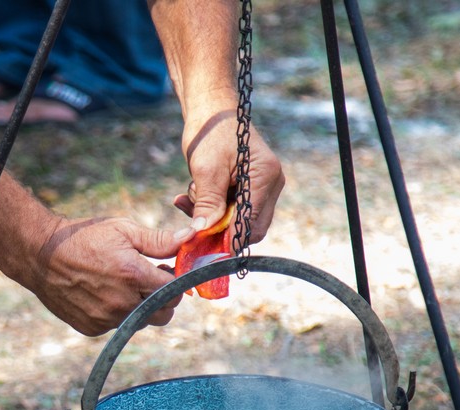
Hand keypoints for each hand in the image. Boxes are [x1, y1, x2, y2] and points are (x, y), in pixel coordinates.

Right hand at [26, 216, 189, 335]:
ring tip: (124, 285)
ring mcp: (106, 319)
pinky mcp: (92, 328)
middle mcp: (121, 303)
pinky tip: (104, 294)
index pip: (174, 291)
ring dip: (140, 307)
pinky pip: (117, 327)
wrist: (41, 255)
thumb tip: (190, 237)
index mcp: (133, 276)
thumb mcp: (123, 229)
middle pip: (163, 313)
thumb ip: (159, 240)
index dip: (175, 281)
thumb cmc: (83, 237)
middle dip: (163, 298)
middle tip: (150, 279)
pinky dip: (118, 314)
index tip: (166, 271)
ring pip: (141, 321)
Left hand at [174, 109, 283, 240]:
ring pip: (239, 220)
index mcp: (266, 177)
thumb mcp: (206, 170)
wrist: (210, 110)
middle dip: (221, 230)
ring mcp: (262, 186)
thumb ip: (208, 202)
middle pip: (250, 227)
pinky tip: (189, 197)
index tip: (206, 248)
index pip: (252, 223)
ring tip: (188, 197)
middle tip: (193, 225)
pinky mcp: (249, 186)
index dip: (230, 239)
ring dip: (212, 217)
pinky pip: (233, 208)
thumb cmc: (210, 133)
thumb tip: (202, 231)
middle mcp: (271, 184)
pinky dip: (212, 208)